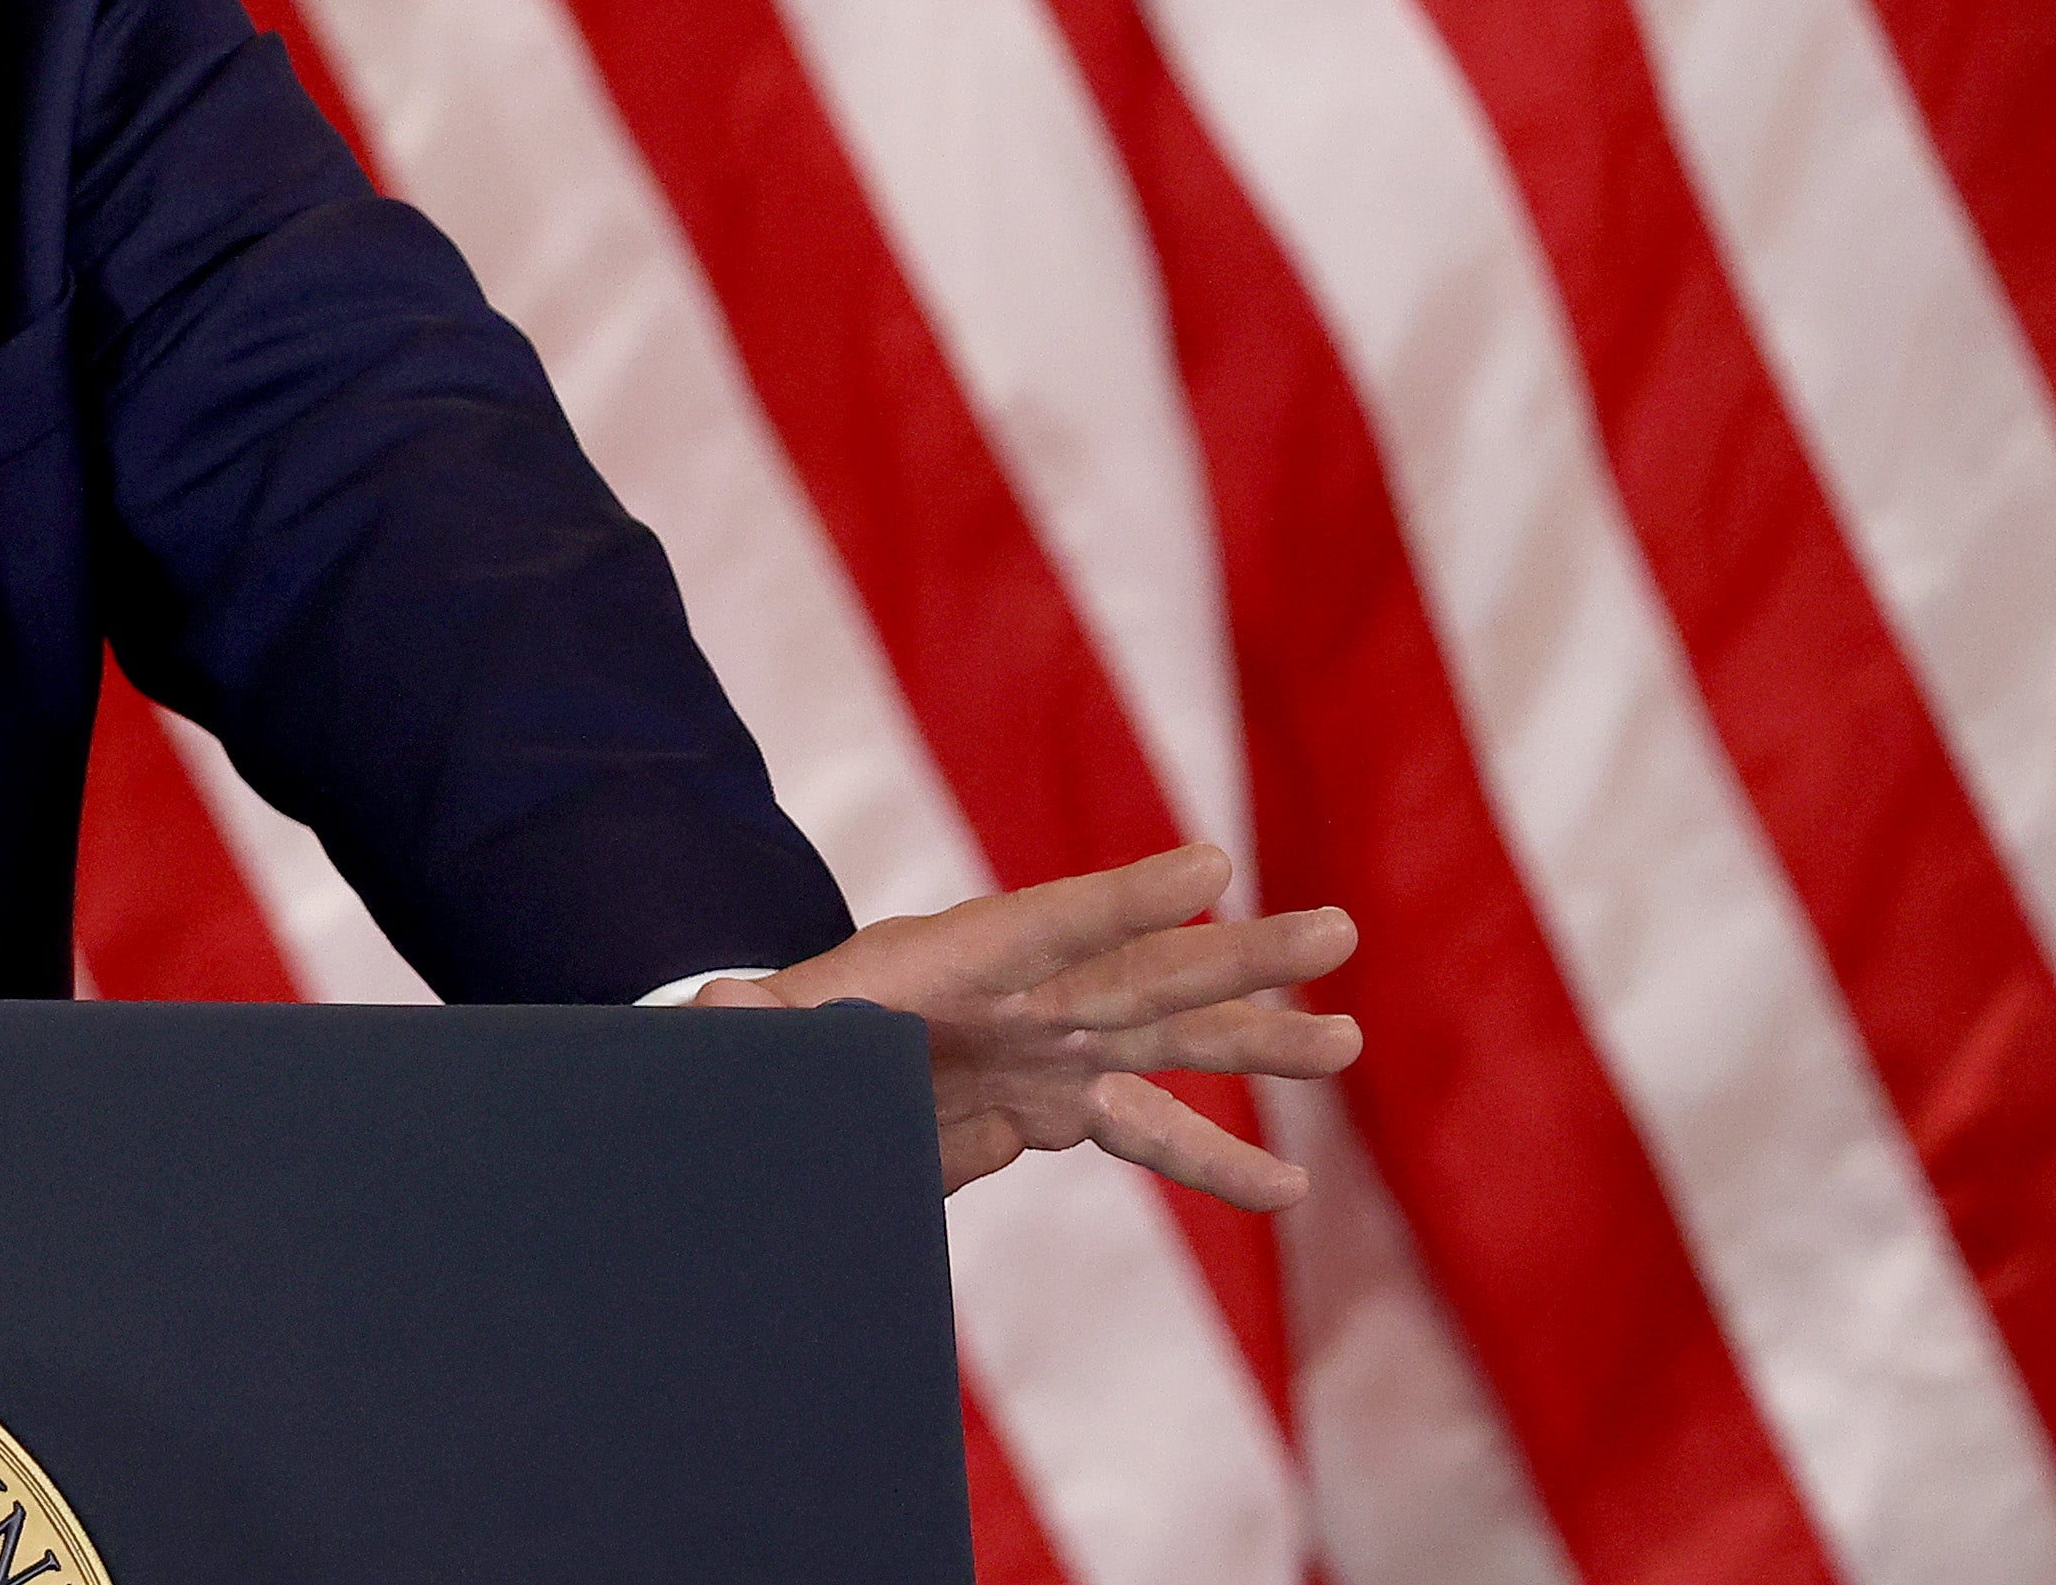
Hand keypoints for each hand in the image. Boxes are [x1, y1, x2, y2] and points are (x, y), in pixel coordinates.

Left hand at [692, 842, 1359, 1213]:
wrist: (778, 1078)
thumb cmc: (763, 1042)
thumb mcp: (753, 1034)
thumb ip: (748, 1029)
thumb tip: (708, 1016)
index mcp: (941, 962)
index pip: (1042, 925)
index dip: (1123, 901)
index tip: (1209, 868)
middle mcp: (1013, 996)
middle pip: (1137, 973)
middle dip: (1236, 956)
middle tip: (1337, 930)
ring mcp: (1044, 1049)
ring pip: (1168, 1044)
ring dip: (1257, 1042)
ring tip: (1346, 1042)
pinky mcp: (1051, 1107)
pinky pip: (1146, 1130)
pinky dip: (1214, 1157)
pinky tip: (1285, 1187)